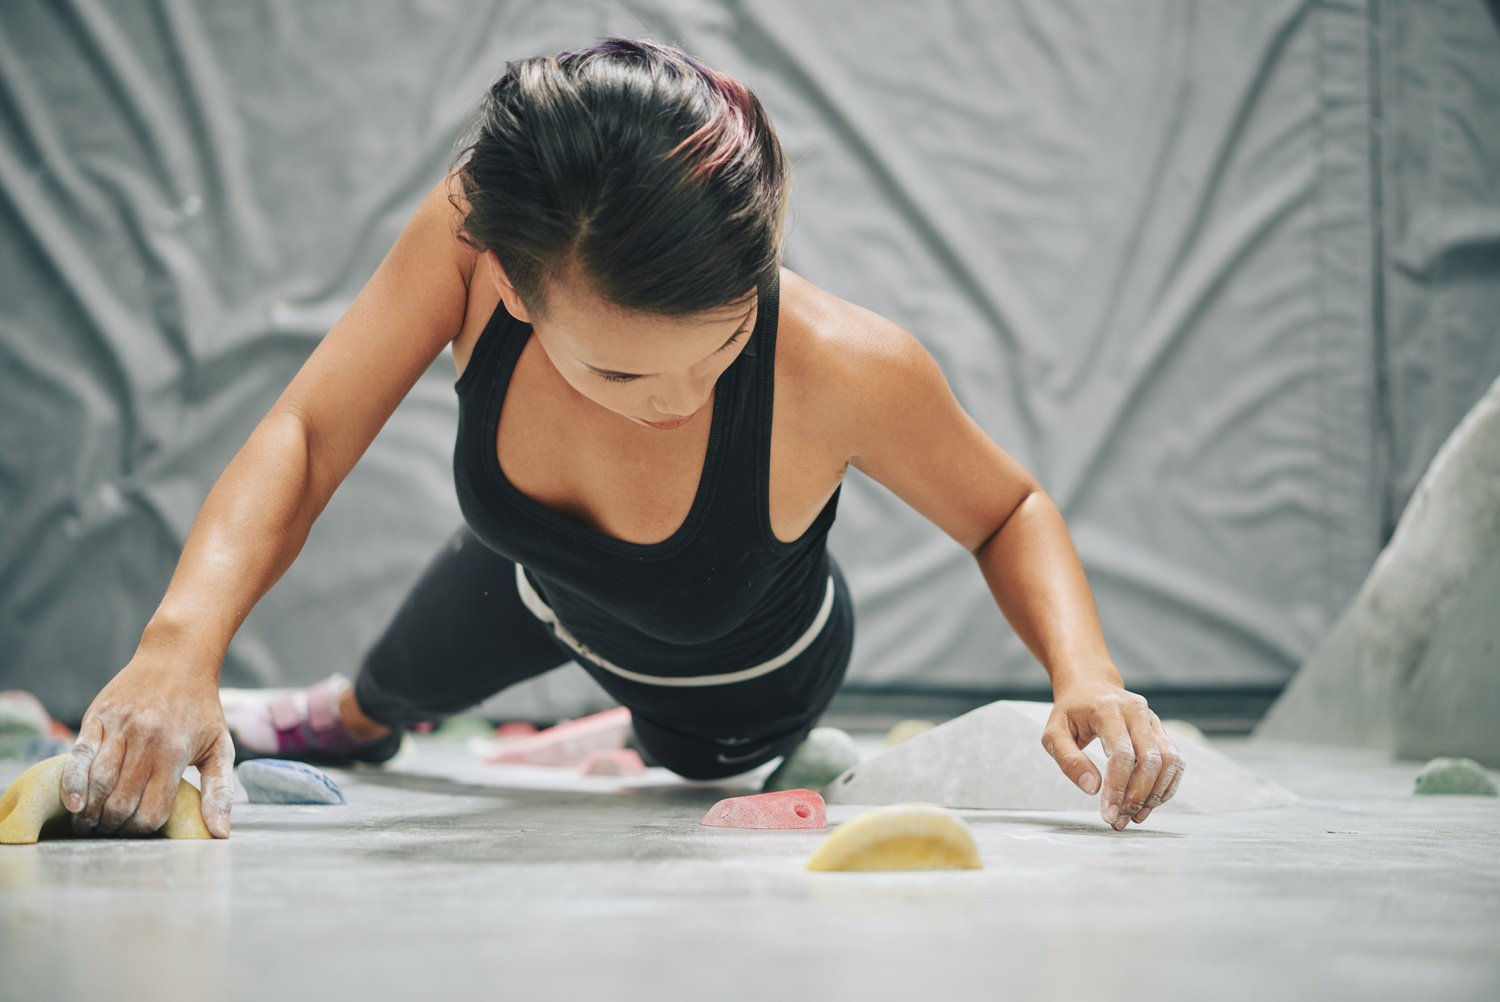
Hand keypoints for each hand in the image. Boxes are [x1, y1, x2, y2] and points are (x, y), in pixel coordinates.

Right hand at [60, 652, 235, 838]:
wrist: (177, 658)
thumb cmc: (201, 708)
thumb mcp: (220, 746)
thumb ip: (219, 791)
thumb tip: (221, 833)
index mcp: (175, 751)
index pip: (152, 810)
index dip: (143, 828)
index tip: (141, 829)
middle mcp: (145, 740)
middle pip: (120, 802)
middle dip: (114, 825)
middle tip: (112, 830)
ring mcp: (118, 728)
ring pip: (97, 784)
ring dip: (91, 812)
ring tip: (91, 823)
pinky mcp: (96, 717)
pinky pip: (78, 757)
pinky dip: (72, 784)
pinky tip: (73, 804)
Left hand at [1040, 677, 1184, 829]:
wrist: (1090, 685)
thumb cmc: (1070, 713)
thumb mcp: (1054, 733)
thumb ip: (1068, 760)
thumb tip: (1092, 789)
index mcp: (1107, 709)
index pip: (1121, 754)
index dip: (1117, 788)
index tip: (1108, 815)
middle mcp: (1136, 712)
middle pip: (1150, 760)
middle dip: (1137, 796)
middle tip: (1119, 820)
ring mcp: (1153, 720)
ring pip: (1169, 761)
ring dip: (1154, 795)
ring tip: (1133, 817)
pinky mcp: (1161, 731)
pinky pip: (1175, 762)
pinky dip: (1165, 787)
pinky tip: (1147, 804)